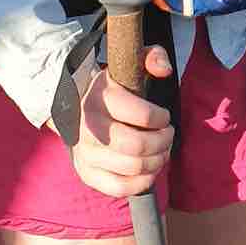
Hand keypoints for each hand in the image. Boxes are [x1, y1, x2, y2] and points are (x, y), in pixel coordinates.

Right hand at [69, 44, 174, 197]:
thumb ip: (153, 57)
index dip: (161, 117)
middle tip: (167, 135)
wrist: (78, 110)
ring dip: (158, 161)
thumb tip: (164, 70)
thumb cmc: (114, 88)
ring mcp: (85, 153)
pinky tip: (150, 169)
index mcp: (100, 98)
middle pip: (138, 145)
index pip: (142, 115)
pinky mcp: (86, 173)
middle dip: (163, 142)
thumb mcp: (130, 64)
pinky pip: (119, 188)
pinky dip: (142, 182)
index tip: (163, 116)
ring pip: (133, 168)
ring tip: (161, 150)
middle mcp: (88, 127)